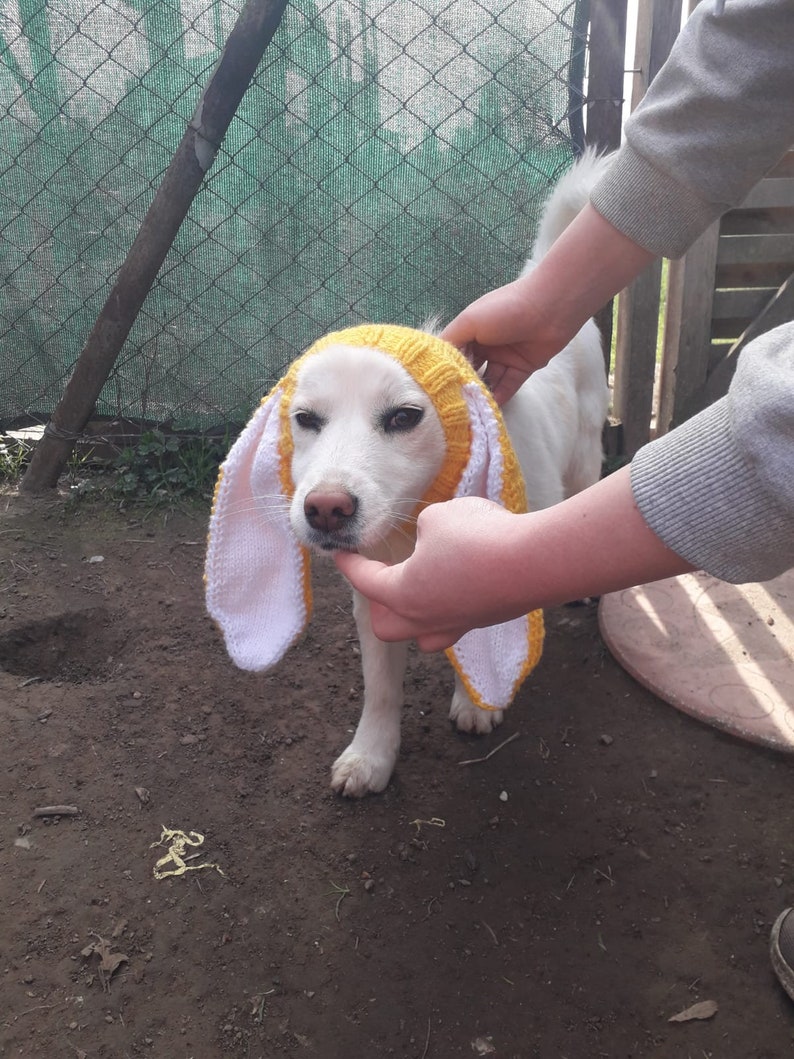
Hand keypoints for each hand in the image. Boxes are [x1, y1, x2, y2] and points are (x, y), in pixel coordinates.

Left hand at [333, 497, 528, 651]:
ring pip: (420, 633)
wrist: (535, 562)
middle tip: (380, 576)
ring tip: (416, 588)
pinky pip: (452, 624)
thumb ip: (423, 529)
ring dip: (411, 614)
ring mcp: (457, 624)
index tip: (339, 554)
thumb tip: (430, 539)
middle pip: (386, 626)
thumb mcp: (437, 517)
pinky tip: (454, 585)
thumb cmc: (479, 537)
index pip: (364, 582)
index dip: (349, 564)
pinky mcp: (484, 620)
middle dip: (378, 603)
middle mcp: (426, 618)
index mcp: (403, 593)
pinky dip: (444, 608)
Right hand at [440, 277, 566, 405]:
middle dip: (462, 385)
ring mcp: (504, 357)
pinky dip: (498, 397)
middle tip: (450, 405)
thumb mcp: (470, 321)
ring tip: (467, 411)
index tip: (434, 388)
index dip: (444, 370)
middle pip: (469, 370)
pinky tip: (487, 409)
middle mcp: (485, 344)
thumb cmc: (506, 309)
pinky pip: (507, 386)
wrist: (551, 308)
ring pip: (488, 380)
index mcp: (470, 330)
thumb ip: (451, 341)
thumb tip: (436, 363)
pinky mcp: (522, 368)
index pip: (452, 354)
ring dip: (479, 394)